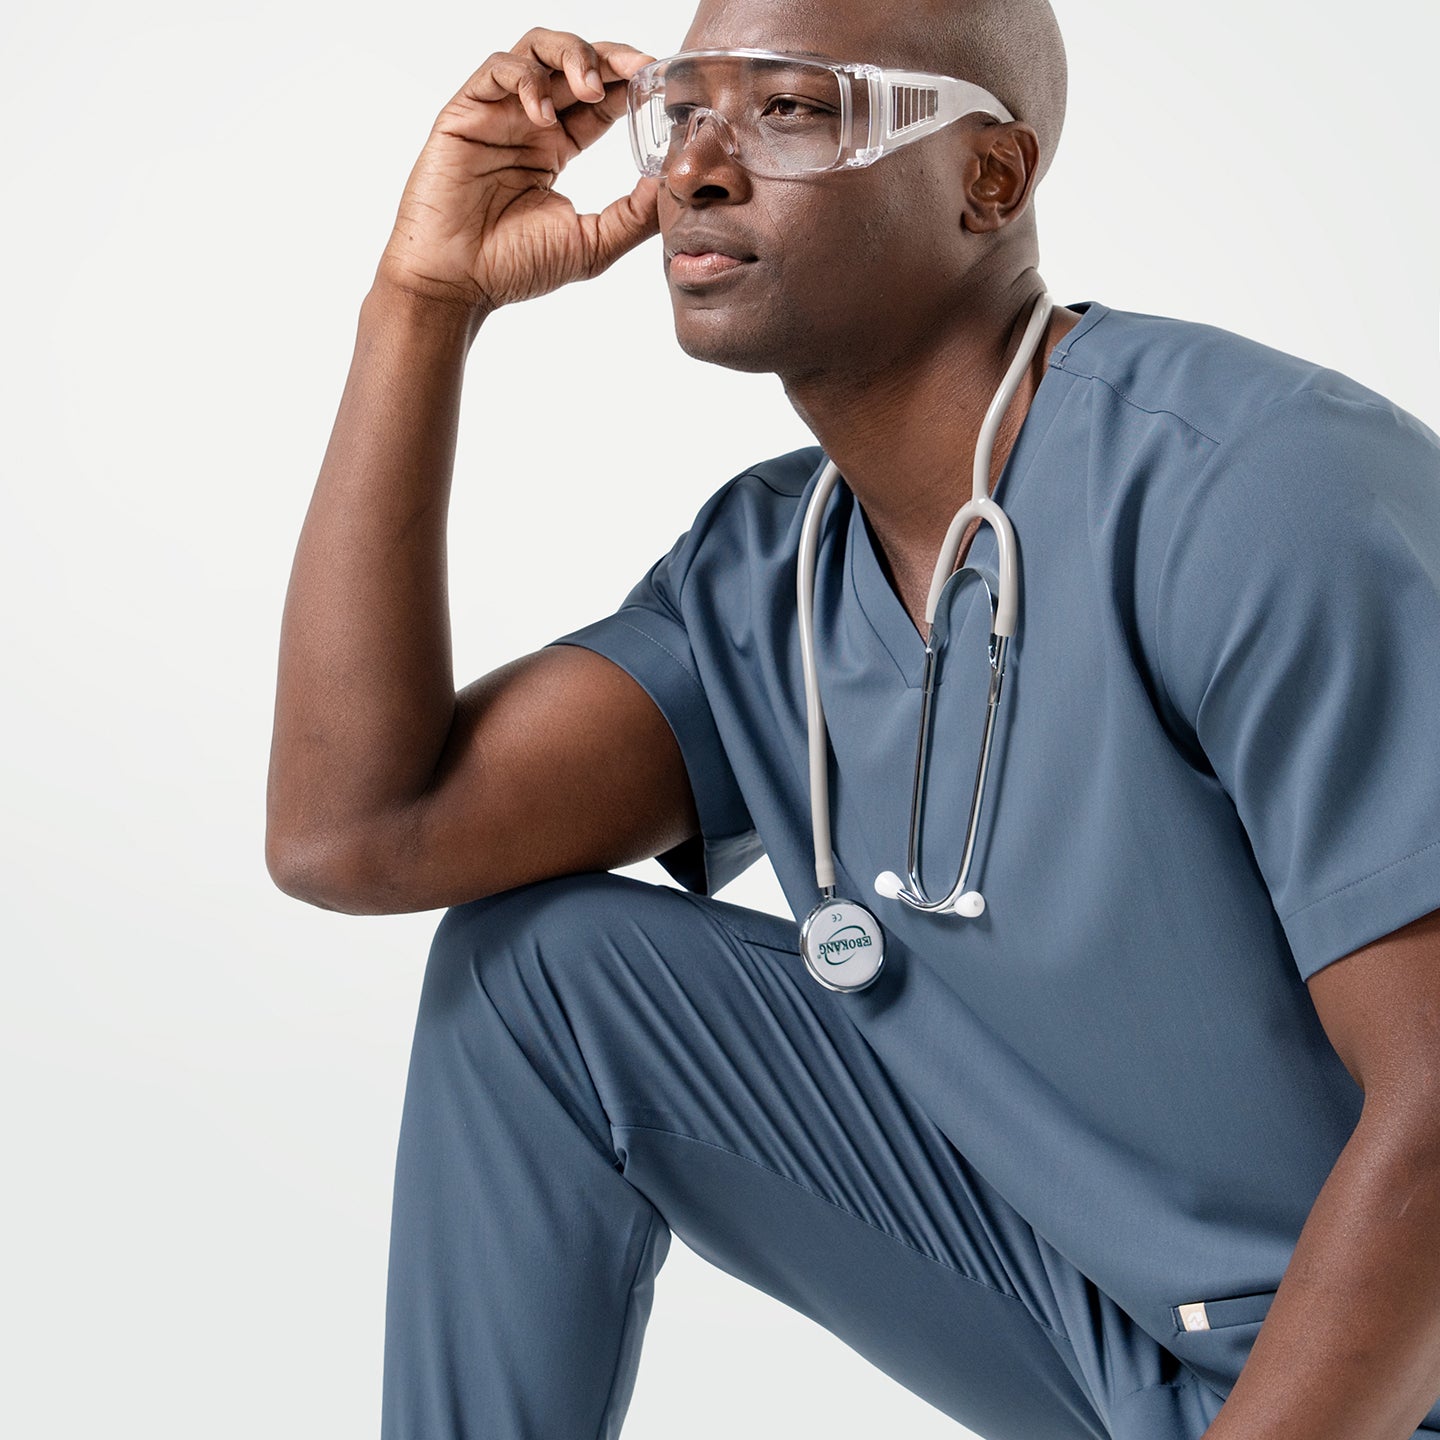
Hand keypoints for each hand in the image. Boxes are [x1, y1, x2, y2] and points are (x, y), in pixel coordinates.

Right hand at [376, 28, 660, 315]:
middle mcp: (529, 122)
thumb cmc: (513, 267)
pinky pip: (496, 70)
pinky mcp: (465, 112)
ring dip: (571, 56)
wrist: (455, 283)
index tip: (663, 87)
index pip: (601, 98)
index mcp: (557, 147)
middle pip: (574, 63)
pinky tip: (542, 115)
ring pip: (537, 51)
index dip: (631, 84)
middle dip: (611, 58)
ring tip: (591, 88)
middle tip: (640, 70)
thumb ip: (634, 214)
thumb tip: (677, 183)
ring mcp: (497, 114)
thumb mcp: (593, 243)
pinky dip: (525, 81)